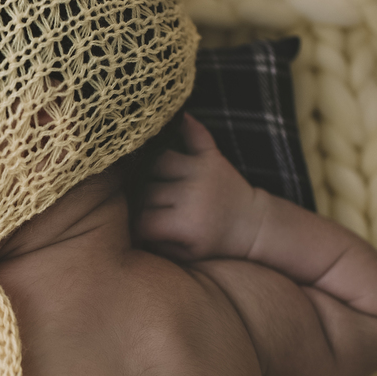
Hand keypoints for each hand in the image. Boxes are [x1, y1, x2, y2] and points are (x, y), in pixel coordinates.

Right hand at [134, 114, 265, 261]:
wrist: (253, 225)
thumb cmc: (214, 242)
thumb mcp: (186, 255)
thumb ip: (156, 246)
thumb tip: (125, 233)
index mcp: (185, 223)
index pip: (142, 219)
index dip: (128, 223)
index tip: (123, 224)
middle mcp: (192, 194)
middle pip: (146, 189)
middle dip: (135, 197)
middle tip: (127, 200)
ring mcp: (202, 171)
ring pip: (160, 160)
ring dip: (147, 165)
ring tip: (136, 170)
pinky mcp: (212, 156)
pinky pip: (195, 134)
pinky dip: (183, 125)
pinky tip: (165, 119)